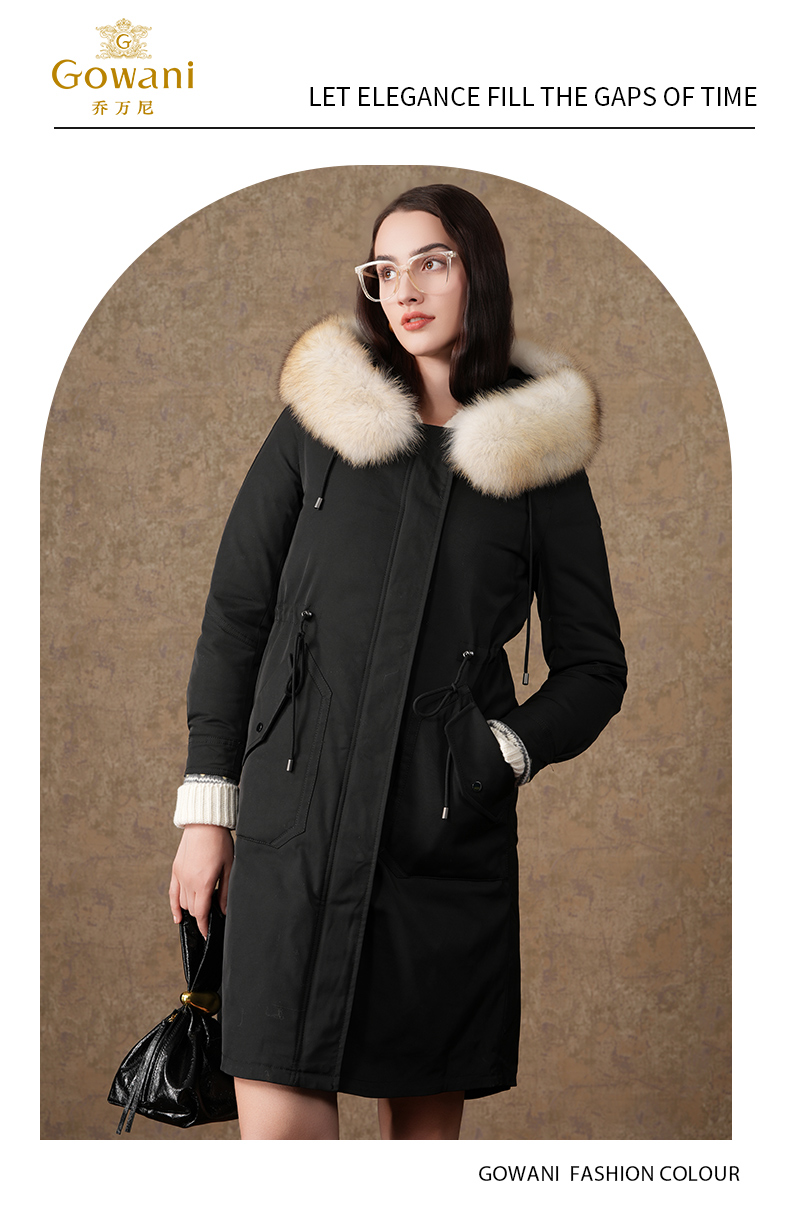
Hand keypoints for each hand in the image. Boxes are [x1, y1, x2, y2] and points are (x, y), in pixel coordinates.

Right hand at [169, 824, 233, 938]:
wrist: (204, 823)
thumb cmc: (219, 842)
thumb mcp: (229, 867)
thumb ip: (225, 891)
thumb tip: (223, 910)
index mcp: (203, 883)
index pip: (202, 913)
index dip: (205, 927)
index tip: (208, 935)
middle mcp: (188, 882)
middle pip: (192, 910)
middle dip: (201, 917)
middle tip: (211, 919)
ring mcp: (180, 876)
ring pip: (183, 903)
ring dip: (192, 909)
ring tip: (203, 908)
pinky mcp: (175, 870)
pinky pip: (172, 894)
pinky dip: (174, 906)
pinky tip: (178, 917)